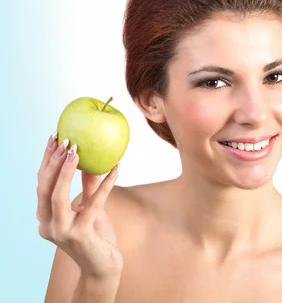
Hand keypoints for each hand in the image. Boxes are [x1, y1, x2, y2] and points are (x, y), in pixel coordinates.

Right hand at [37, 133, 122, 278]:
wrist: (103, 267)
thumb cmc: (96, 237)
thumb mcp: (89, 208)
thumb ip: (87, 188)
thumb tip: (90, 160)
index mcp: (45, 217)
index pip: (41, 184)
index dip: (47, 160)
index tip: (54, 138)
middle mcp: (47, 225)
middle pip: (43, 188)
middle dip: (52, 162)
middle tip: (64, 140)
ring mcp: (61, 231)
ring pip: (57, 196)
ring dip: (66, 172)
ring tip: (77, 151)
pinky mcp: (80, 234)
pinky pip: (93, 204)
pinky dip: (105, 185)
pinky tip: (117, 169)